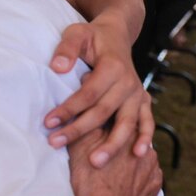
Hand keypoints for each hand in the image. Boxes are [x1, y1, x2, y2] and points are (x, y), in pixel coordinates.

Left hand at [47, 17, 154, 166]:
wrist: (116, 34)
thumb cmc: (92, 36)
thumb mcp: (76, 33)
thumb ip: (67, 48)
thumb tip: (57, 68)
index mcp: (112, 66)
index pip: (88, 94)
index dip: (68, 109)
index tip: (48, 122)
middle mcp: (128, 82)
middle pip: (103, 112)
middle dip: (79, 130)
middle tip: (55, 143)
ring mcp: (137, 93)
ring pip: (126, 122)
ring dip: (112, 144)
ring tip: (96, 162)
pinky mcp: (142, 100)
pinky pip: (147, 121)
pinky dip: (145, 137)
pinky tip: (138, 154)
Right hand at [69, 127, 161, 195]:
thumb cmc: (87, 181)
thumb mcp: (81, 144)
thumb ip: (89, 123)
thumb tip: (89, 109)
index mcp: (131, 135)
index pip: (122, 118)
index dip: (110, 119)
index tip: (101, 123)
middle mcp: (148, 151)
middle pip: (133, 138)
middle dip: (120, 140)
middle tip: (103, 148)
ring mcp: (153, 171)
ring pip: (140, 157)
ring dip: (128, 158)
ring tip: (111, 167)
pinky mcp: (154, 188)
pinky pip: (145, 175)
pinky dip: (134, 175)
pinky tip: (120, 180)